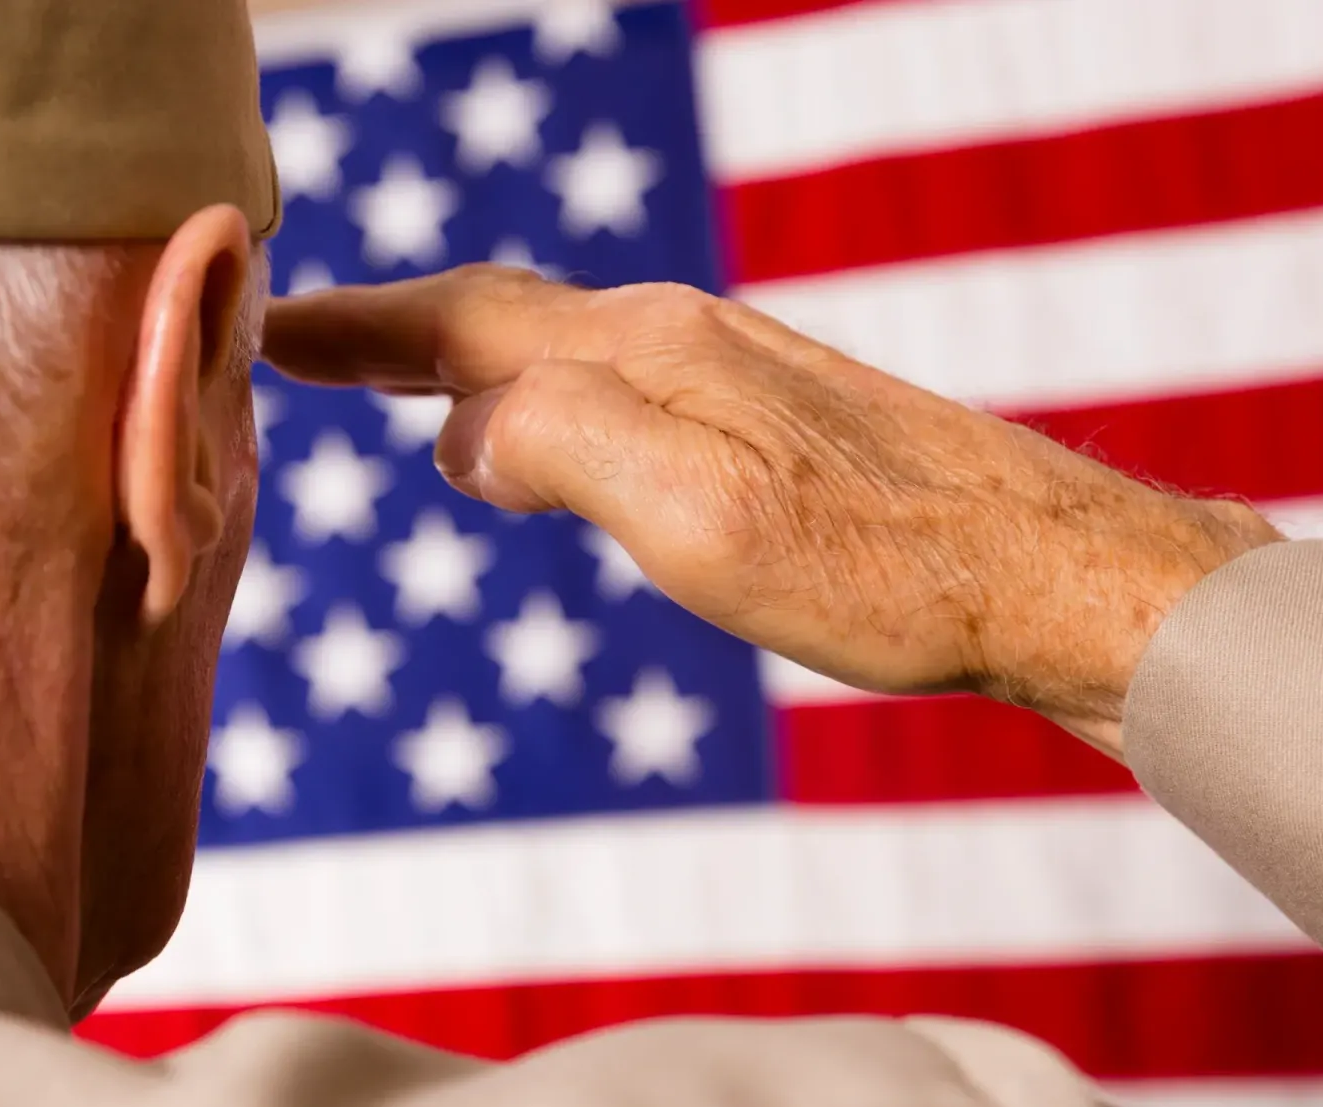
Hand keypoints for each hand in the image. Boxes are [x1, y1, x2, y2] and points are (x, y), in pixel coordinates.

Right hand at [263, 267, 1279, 758]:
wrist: (1053, 572)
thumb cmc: (885, 569)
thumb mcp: (702, 520)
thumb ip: (566, 448)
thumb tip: (462, 435)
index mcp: (648, 353)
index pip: (464, 325)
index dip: (360, 332)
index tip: (269, 330)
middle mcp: (687, 338)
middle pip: (508, 318)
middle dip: (400, 333)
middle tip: (313, 347)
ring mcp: (739, 371)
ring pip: (568, 349)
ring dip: (473, 363)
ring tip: (412, 387)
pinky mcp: (780, 418)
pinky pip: (625, 387)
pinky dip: (552, 399)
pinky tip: (567, 438)